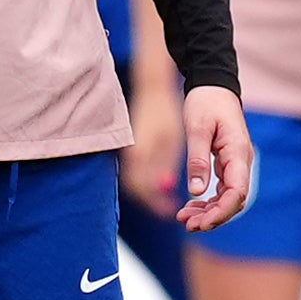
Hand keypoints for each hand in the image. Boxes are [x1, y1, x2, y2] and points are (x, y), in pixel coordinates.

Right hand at [121, 81, 187, 215]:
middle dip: (151, 202)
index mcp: (138, 153)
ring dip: (149, 194)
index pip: (142, 188)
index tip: (170, 211)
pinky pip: (136, 172)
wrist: (152, 88)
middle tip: (170, 210)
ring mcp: (129, 152)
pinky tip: (162, 183)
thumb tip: (167, 189)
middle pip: (136, 188)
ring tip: (168, 200)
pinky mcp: (132, 149)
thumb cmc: (165, 111)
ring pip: (135, 182)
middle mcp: (130, 155)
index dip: (155, 203)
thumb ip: (167, 164)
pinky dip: (148, 182)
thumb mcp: (171, 139)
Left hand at [173, 87, 252, 231]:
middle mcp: (241, 161)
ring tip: (184, 218)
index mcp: (237, 152)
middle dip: (213, 217)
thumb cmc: (206, 102)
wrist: (213, 85)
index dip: (221, 212)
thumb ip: (198, 159)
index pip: (237, 192)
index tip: (202, 223)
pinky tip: (191, 206)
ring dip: (209, 211)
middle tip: (187, 225)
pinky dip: (208, 201)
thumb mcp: (197, 128)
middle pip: (234, 200)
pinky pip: (222, 189)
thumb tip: (196, 191)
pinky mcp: (227, 163)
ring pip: (228, 197)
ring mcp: (236, 163)